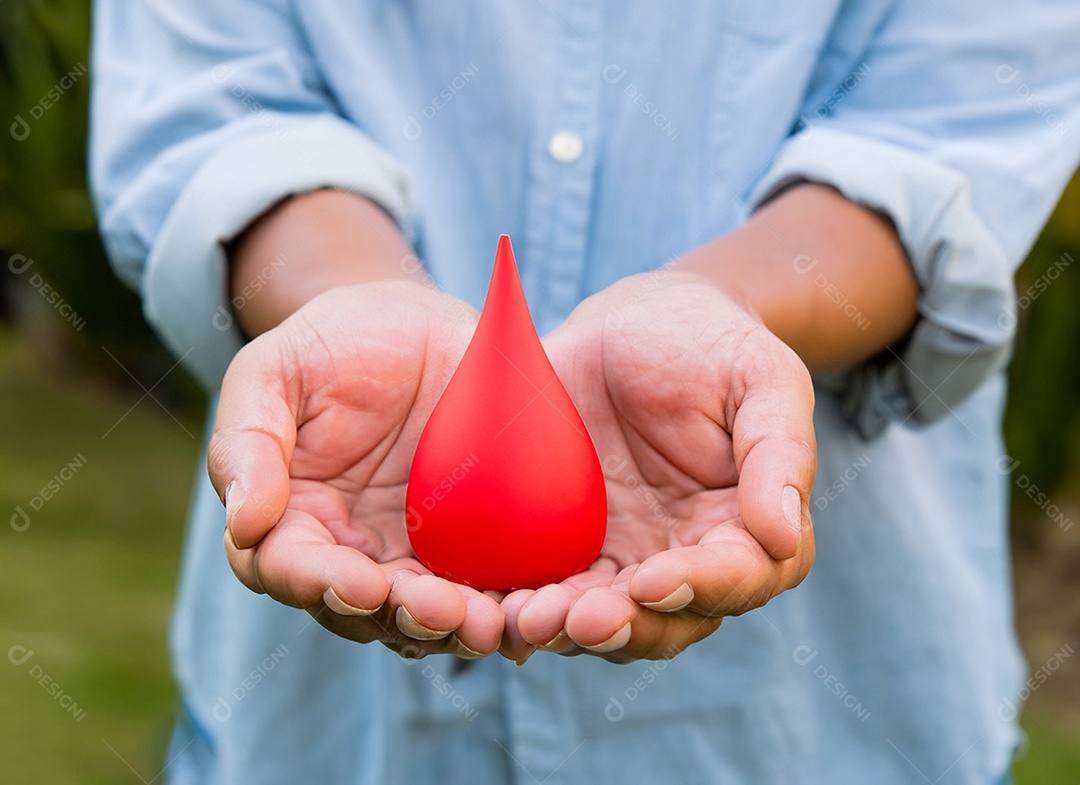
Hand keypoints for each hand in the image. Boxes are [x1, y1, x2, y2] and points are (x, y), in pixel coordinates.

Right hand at [208, 281, 504, 658]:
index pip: (288, 568)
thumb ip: (248, 440)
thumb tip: (244, 524)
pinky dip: (493, 606)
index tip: (361, 585)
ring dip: (450, 626)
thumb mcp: (275, 371)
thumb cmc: (333, 344)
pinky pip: (475, 587)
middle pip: (360, 609)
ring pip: (419, 613)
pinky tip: (516, 608)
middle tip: (439, 611)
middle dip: (398, 616)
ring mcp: (408, 553)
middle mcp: (346, 550)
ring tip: (484, 623)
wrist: (414, 325)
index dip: (320, 584)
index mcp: (289, 516)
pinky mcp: (465, 546)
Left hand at [500, 272, 816, 662]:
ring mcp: (624, 556)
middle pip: (668, 619)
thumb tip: (784, 537)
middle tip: (579, 622)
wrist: (634, 321)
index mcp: (748, 526)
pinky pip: (549, 586)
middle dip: (626, 626)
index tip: (654, 581)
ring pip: (605, 618)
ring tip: (531, 620)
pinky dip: (527, 602)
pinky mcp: (568, 545)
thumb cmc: (711, 343)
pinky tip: (498, 601)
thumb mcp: (761, 378)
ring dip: (569, 628)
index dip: (701, 586)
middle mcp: (688, 556)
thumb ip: (779, 451)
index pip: (740, 576)